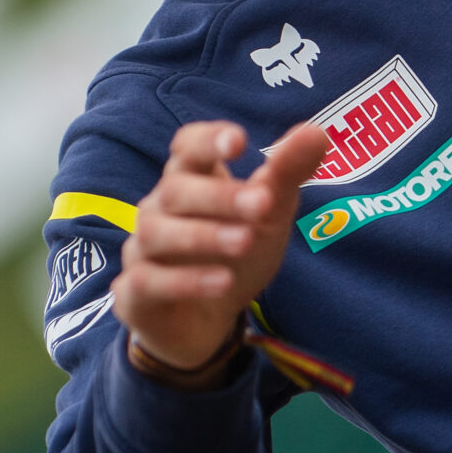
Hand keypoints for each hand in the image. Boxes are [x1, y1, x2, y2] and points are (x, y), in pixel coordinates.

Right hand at [111, 119, 330, 371]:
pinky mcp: (135, 292)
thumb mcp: (269, 212)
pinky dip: (187, 281)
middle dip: (220, 195)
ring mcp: (143, 249)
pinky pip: (149, 281)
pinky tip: (223, 282)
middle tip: (263, 203)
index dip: (208, 140)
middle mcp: (159, 208)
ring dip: (204, 236)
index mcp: (190, 178)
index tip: (239, 141)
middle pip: (178, 190)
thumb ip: (287, 172)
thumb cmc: (235, 249)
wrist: (206, 319)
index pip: (188, 147)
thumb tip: (316, 132)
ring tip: (245, 242)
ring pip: (159, 234)